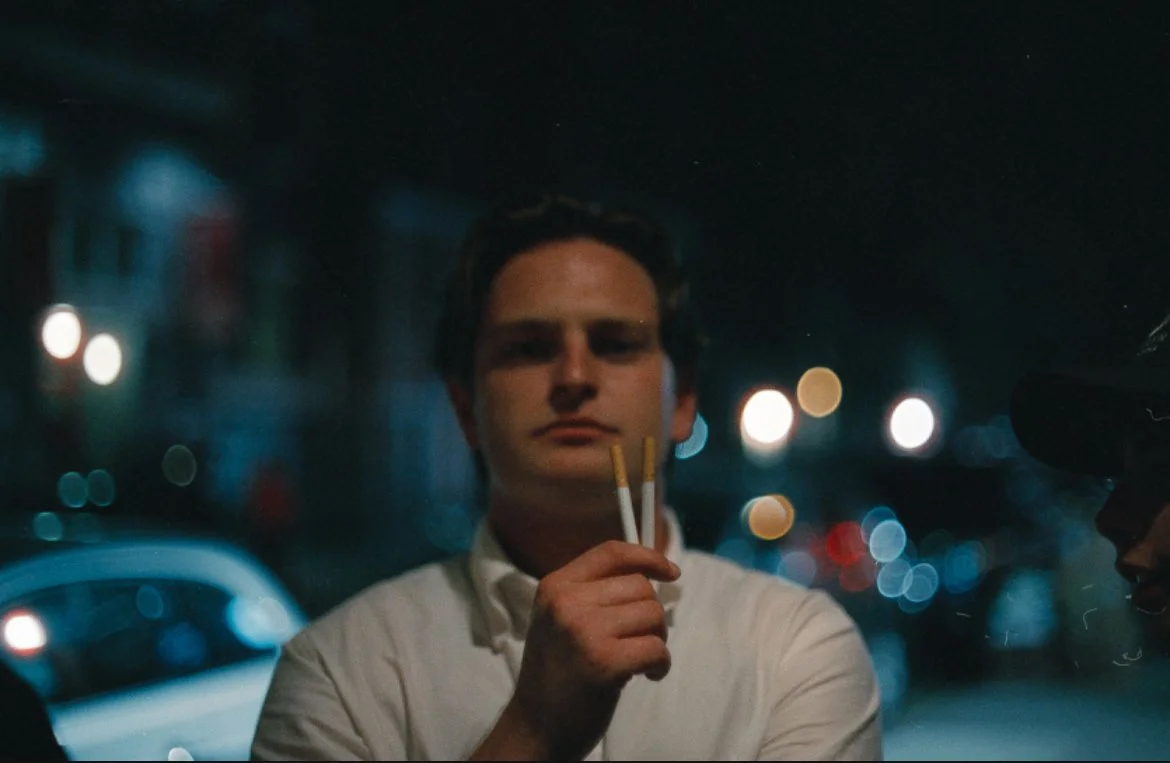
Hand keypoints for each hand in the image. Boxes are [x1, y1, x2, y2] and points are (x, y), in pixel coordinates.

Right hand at [507, 540, 680, 760]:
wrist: (535, 727)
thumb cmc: (556, 673)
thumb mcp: (560, 619)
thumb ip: (593, 592)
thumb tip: (651, 573)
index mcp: (555, 586)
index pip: (612, 552)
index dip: (648, 557)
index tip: (671, 572)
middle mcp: (566, 602)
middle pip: (639, 587)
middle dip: (651, 614)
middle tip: (639, 641)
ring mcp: (583, 631)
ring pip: (652, 614)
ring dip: (657, 640)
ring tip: (640, 660)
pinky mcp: (603, 662)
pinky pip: (656, 648)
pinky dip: (661, 664)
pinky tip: (647, 676)